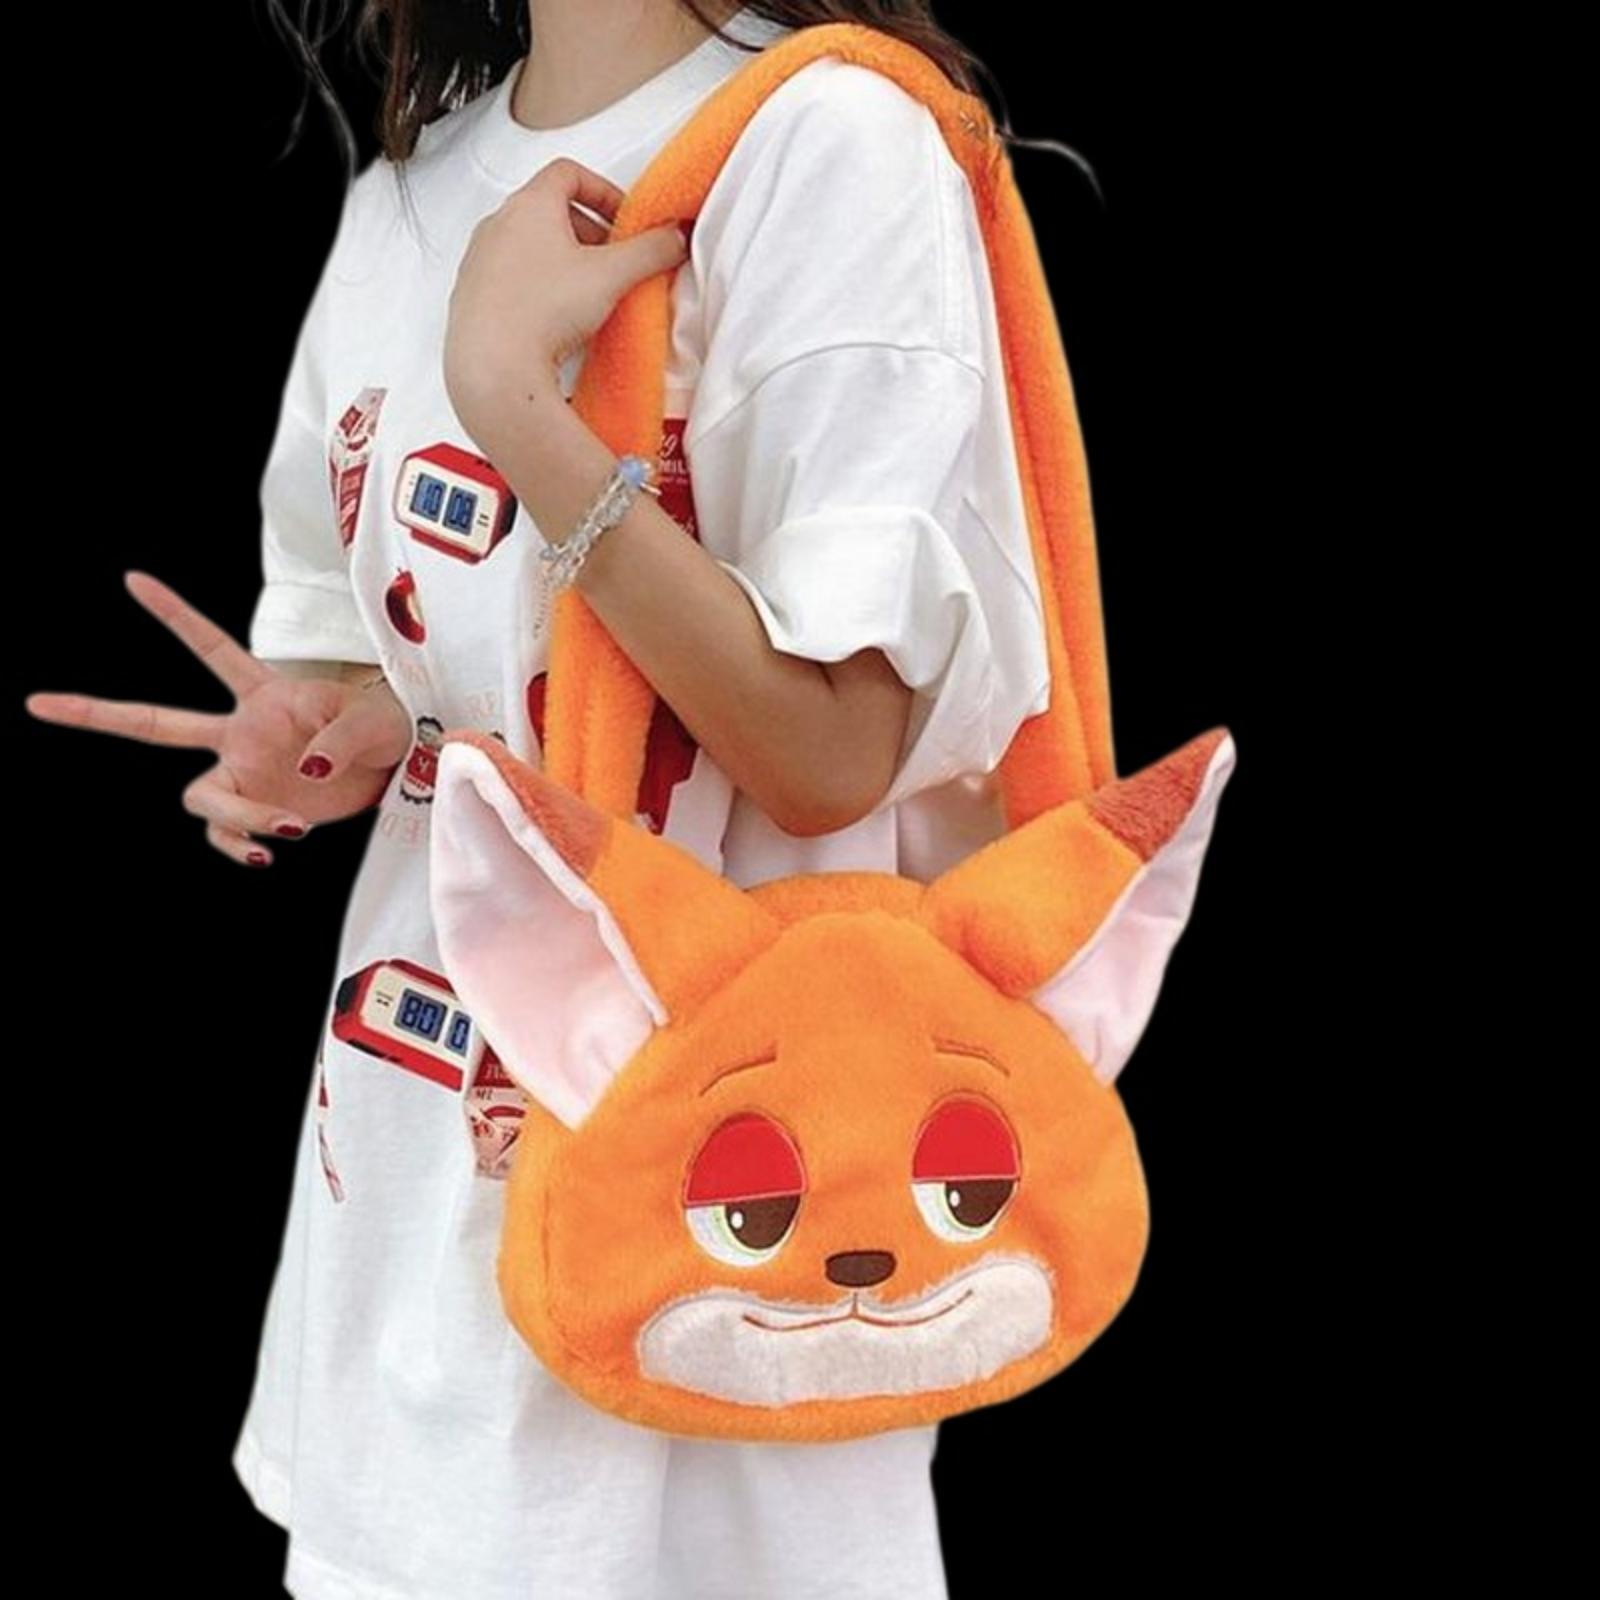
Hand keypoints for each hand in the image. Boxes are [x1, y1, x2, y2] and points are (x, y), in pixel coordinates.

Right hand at [22, 571, 413, 866]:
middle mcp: (240, 733)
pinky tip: (270, 850)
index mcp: (265, 694)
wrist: (401, 770)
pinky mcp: (257, 809)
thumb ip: (338, 738)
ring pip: (198, 795)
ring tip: (288, 826)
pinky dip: (242, 845)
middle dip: (96, 714)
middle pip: (154, 722)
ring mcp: (243, 773)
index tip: (132, 580)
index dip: (174, 615)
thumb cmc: (388, 729)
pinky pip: (226, 832)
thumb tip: (304, 772)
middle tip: (36, 704)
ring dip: (237, 815)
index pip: (211, 649)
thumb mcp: (373, 720)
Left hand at [443, 156, 689, 454]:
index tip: (624, 219)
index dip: (604, 190)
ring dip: (563, 261)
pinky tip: (557, 320)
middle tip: (613, 261)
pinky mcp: (472, 296)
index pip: (568, 173)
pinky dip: (538, 287)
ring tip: (587, 294)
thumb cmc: (542, 310)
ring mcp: (480, 260)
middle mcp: (498, 224)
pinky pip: (511, 278)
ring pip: (529, 245)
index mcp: (529, 204)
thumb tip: (674, 237)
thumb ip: (651, 250)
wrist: (493, 366)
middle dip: (588, 232)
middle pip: (549, 209)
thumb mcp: (613, 275)